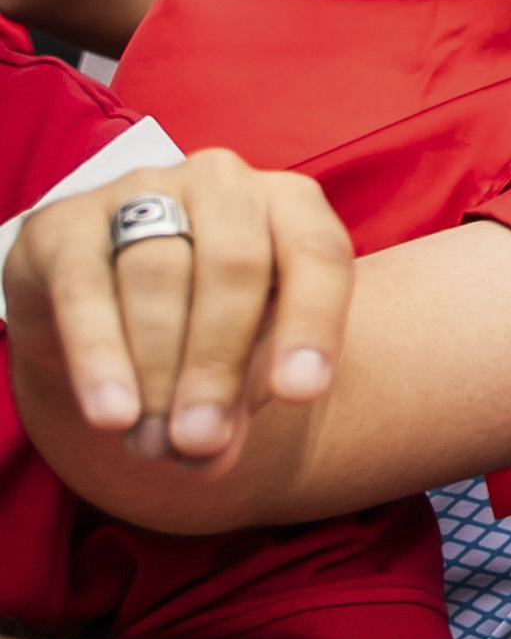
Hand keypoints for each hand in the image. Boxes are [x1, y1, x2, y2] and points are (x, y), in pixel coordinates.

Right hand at [2, 151, 350, 470]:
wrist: (106, 307)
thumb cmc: (203, 325)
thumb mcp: (242, 358)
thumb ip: (238, 399)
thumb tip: (210, 455)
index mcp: (289, 204)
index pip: (319, 255)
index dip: (313, 324)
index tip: (301, 395)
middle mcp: (222, 183)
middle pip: (233, 268)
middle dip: (218, 364)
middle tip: (201, 440)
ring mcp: (140, 190)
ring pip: (158, 276)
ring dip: (157, 370)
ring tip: (153, 443)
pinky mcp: (63, 223)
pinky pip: (85, 288)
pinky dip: (99, 355)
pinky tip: (110, 413)